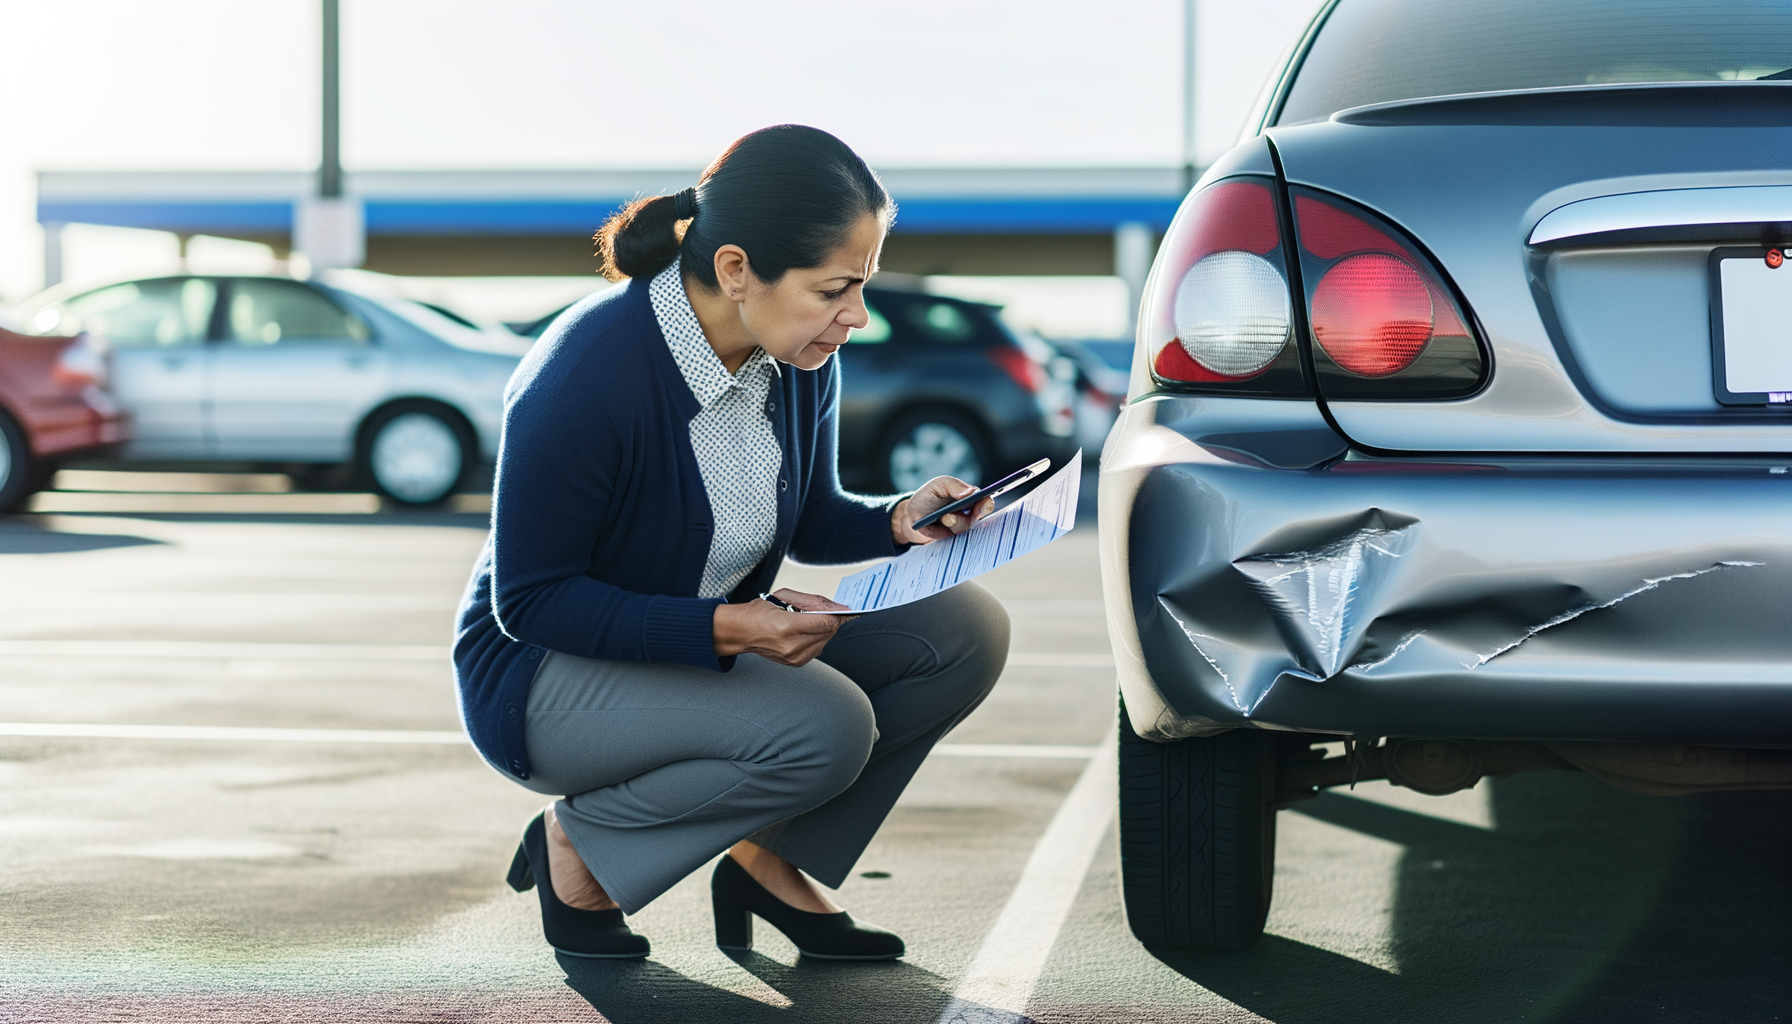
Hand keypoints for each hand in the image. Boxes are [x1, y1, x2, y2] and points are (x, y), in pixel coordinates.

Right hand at [712, 588, 851, 665]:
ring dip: (823, 629)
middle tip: (823, 610)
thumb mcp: (784, 596)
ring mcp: (794, 658)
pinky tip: (804, 631)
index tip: (845, 609)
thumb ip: (813, 601)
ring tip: (807, 620)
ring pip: (826, 641)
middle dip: (830, 619)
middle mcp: (792, 646)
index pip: (826, 623)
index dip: (838, 614)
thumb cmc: (759, 612)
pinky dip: (816, 638)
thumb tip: (838, 607)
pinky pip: (818, 648)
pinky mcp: (796, 663)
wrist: (742, 632)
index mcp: (787, 627)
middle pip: (828, 632)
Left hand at [891, 476, 995, 545]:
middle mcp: (968, 510)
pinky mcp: (954, 537)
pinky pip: (958, 537)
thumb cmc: (926, 498)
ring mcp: (961, 524)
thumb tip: (970, 492)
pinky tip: (941, 525)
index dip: (987, 500)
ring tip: (945, 517)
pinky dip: (948, 530)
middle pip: (982, 513)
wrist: (911, 518)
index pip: (984, 498)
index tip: (984, 501)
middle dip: (979, 512)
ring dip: (956, 521)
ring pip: (967, 524)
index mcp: (967, 495)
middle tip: (974, 512)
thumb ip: (953, 485)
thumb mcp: (937, 485)